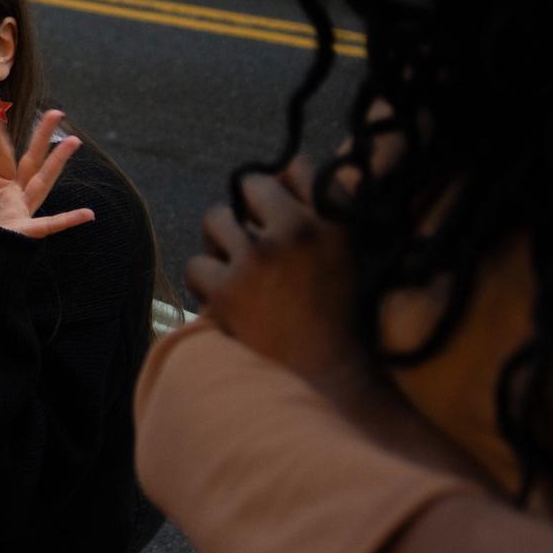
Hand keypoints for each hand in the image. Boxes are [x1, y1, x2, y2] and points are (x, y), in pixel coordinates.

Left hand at [0, 108, 93, 236]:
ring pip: (42, 183)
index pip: (4, 157)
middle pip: (32, 163)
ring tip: (73, 140)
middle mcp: (15, 199)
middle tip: (56, 112)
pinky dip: (67, 221)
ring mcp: (21, 214)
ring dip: (57, 162)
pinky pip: (47, 227)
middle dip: (42, 138)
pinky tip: (88, 214)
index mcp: (1, 190)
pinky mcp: (20, 233)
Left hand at [187, 157, 365, 391]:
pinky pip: (196, 265)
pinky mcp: (228, 288)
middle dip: (246, 211)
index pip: (297, 168)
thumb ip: (330, 215)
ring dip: (221, 243)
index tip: (280, 214)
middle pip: (250, 185)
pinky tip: (226, 303)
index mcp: (338, 220)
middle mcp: (299, 229)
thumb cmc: (347, 325)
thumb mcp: (356, 258)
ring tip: (241, 274)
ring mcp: (260, 257)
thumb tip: (288, 174)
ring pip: (216, 219)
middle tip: (254, 245)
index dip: (283, 189)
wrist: (331, 384)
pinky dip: (205, 284)